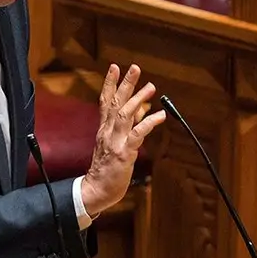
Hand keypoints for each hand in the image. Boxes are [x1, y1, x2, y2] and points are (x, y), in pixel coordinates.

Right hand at [78, 63, 167, 217]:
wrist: (96, 190)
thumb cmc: (106, 169)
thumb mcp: (113, 144)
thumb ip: (126, 127)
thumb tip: (141, 110)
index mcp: (104, 129)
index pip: (105, 101)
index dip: (110, 83)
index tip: (114, 67)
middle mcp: (108, 132)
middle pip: (115, 102)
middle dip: (125, 84)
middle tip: (134, 68)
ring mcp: (115, 141)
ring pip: (125, 114)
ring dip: (138, 99)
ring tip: (150, 86)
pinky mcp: (124, 152)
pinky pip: (138, 134)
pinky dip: (149, 122)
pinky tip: (160, 115)